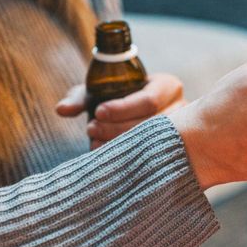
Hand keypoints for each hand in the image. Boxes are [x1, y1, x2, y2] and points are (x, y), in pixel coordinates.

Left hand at [56, 73, 184, 147]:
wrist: (136, 116)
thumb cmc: (117, 100)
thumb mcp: (99, 93)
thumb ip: (80, 98)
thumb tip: (61, 109)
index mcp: (168, 87)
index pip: (149, 100)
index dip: (123, 109)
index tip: (98, 113)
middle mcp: (182, 108)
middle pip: (151, 124)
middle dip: (117, 129)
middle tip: (91, 129)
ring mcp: (184, 133)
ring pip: (154, 143)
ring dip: (121, 144)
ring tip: (95, 142)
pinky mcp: (178, 151)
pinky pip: (154, 157)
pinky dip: (129, 158)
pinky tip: (108, 159)